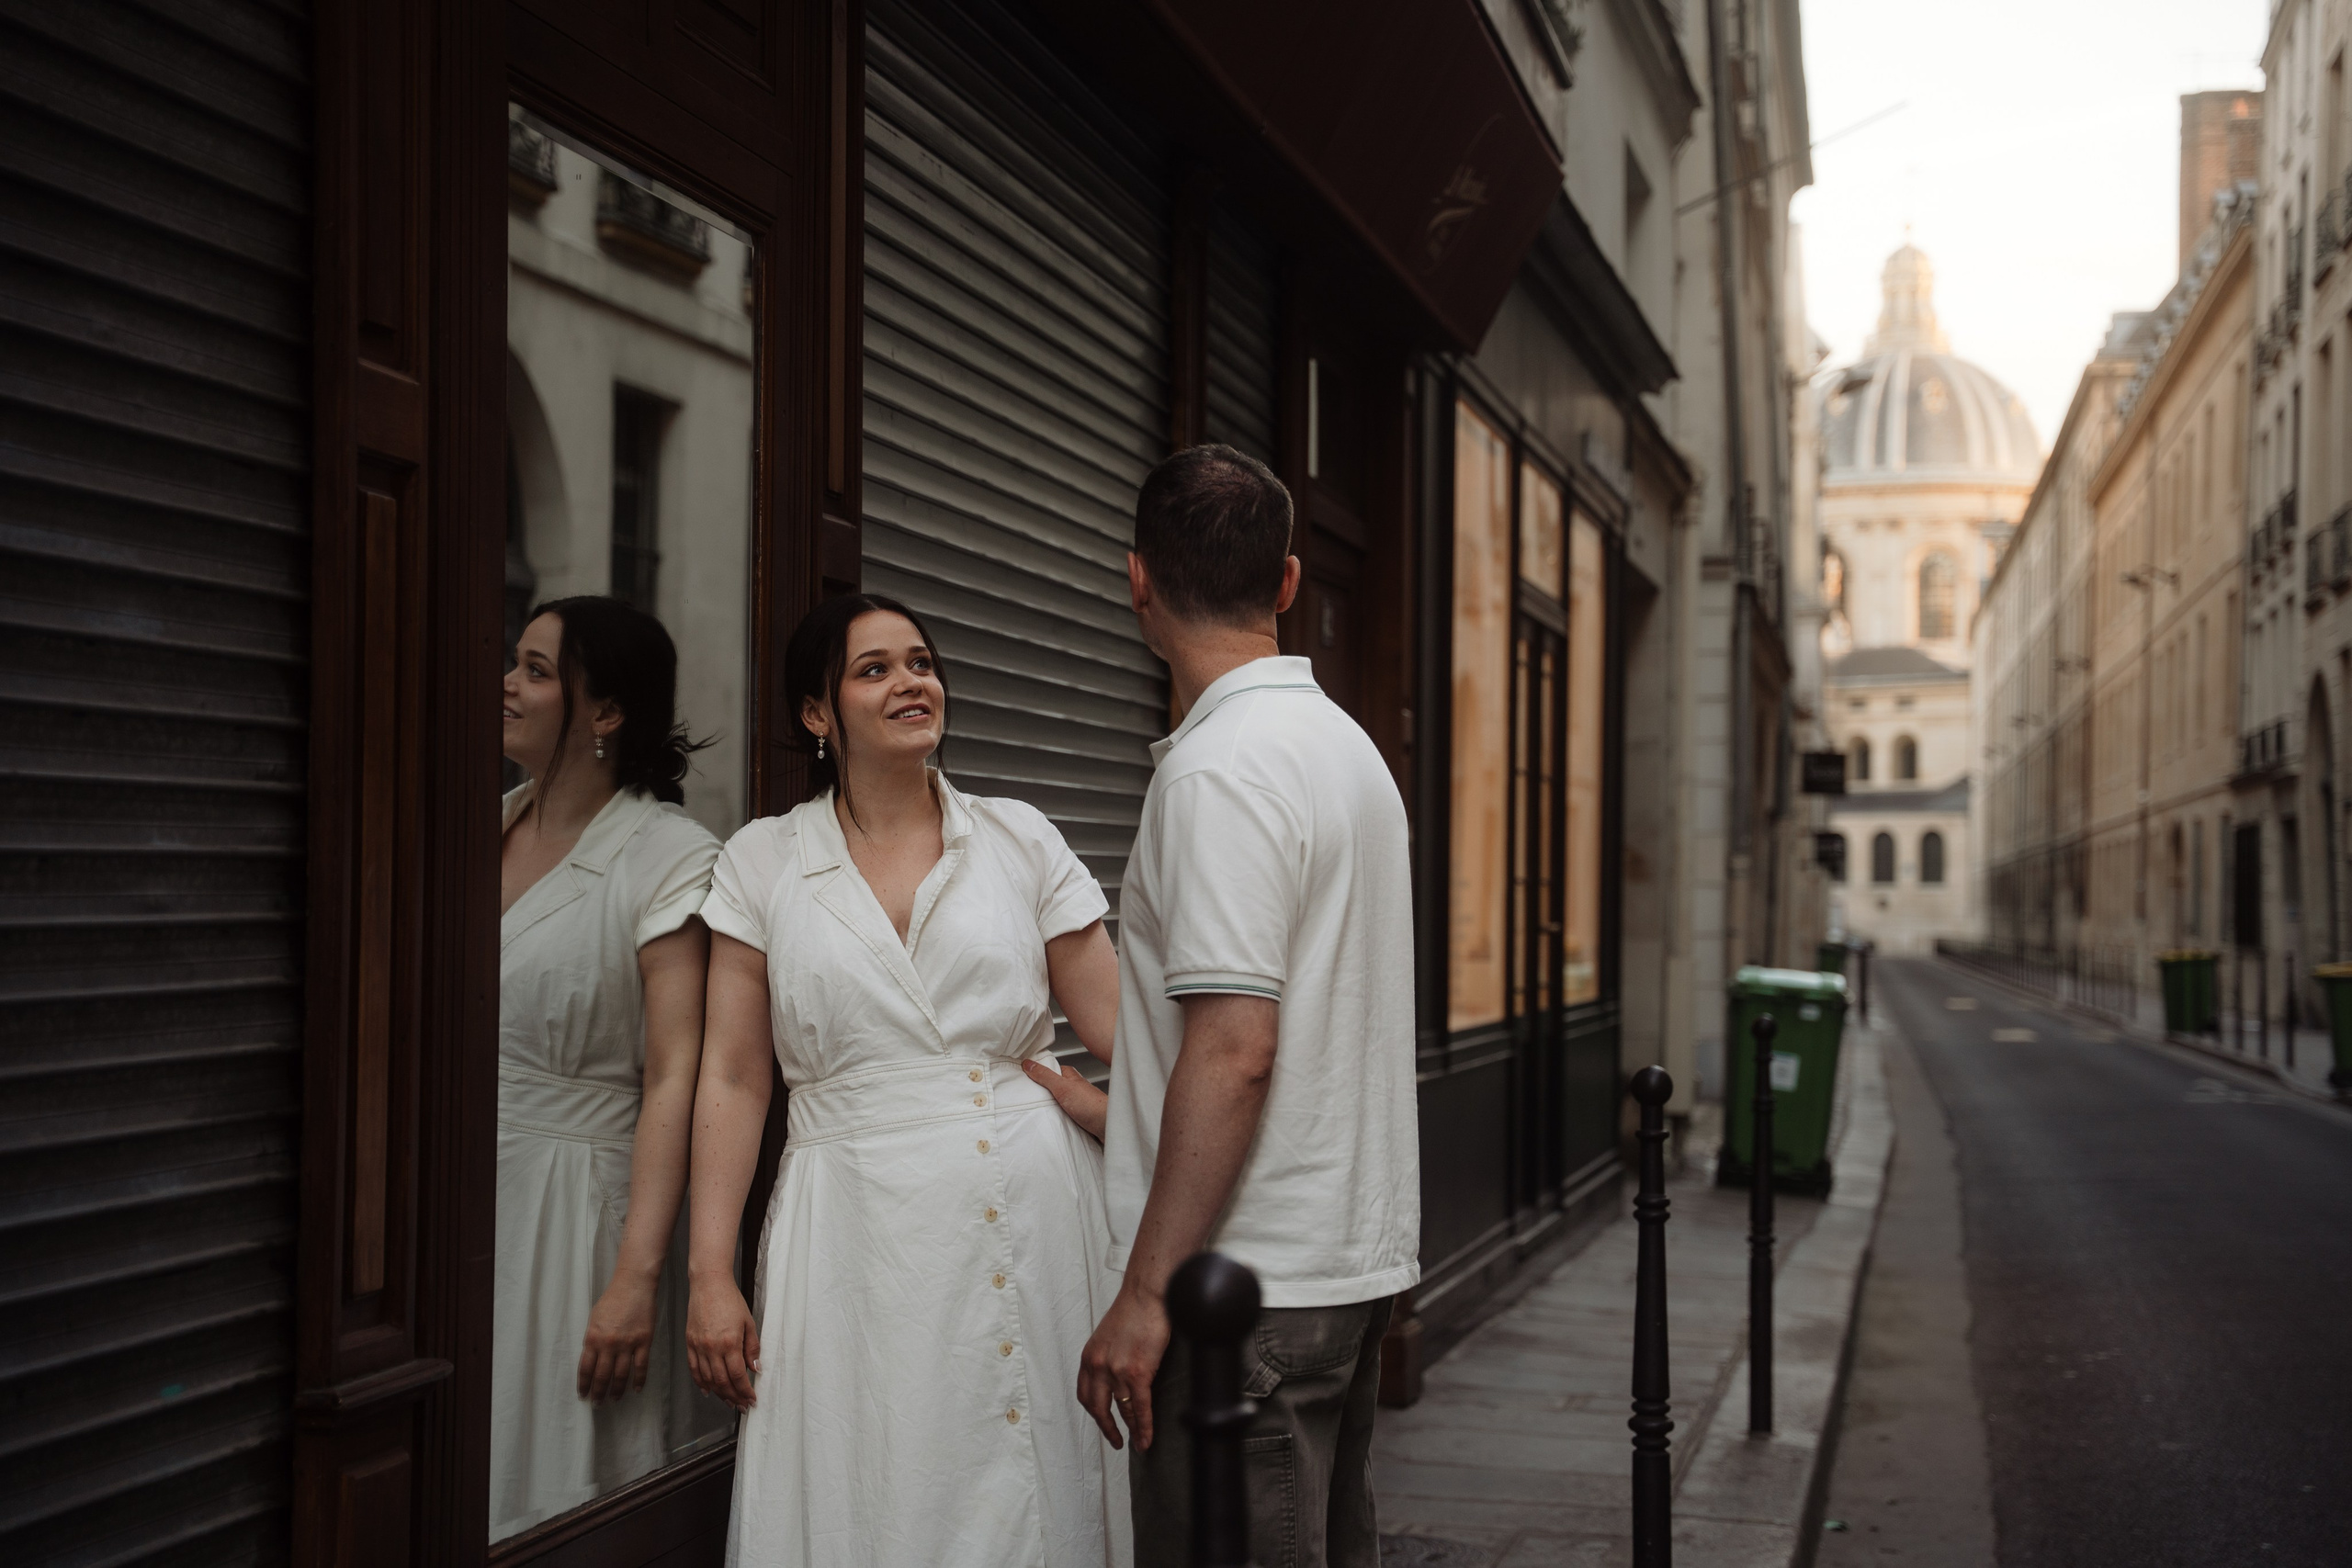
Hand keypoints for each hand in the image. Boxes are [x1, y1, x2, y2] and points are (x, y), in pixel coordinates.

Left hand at [578, 1271, 657, 1402]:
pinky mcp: (644, 1342)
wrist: (633, 1286)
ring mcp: (627, 1344)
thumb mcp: (594, 1319)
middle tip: (597, 1403)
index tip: (583, 1395)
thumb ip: (592, 1339)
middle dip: (598, 1392)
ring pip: (621, 1375)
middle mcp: (608, 1345)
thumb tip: (591, 1358)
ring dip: (616, 1390)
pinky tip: (637, 1389)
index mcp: (593, 1338)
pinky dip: (639, 1380)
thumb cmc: (612, 1300)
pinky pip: (641, 1366)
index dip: (584, 1384)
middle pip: (602, 1375)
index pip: (585, 1369)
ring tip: (614, 1400)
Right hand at [686, 1273, 761, 1410]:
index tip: (751, 1400)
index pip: (738, 1375)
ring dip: (718, 1393)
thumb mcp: (749, 1322)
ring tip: (729, 1401)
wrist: (708, 1285)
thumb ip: (752, 1347)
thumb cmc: (730, 1301)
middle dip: (733, 1396)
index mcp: (729, 1342)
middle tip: (742, 1406)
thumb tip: (755, 1369)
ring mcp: (698, 1346)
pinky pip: (694, 1369)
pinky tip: (708, 1391)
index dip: (745, 1391)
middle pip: (722, 1381)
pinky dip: (700, 1382)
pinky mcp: (689, 1343)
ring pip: (707, 1379)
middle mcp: (712, 1348)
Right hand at [1021, 1057, 1108, 1141]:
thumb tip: (1028, 1063)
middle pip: (1052, 1088)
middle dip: (1041, 1093)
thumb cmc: (1090, 1105)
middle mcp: (1074, 1089)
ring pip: (1057, 1103)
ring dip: (1049, 1108)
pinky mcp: (1079, 1118)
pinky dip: (1056, 1119)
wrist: (1108, 1126)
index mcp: (1070, 1077)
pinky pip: (1063, 1116)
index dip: (1037, 1073)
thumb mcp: (1062, 1087)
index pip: (1050, 1070)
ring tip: (1035, 1112)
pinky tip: (1050, 1123)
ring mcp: (1077, 1104)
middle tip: (1025, 1098)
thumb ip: (1045, 1076)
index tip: (1022, 1076)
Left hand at [1077, 1279, 1168, 1449]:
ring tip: (1138, 1443)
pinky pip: (1139, 1408)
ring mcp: (1116, 1371)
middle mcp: (1098, 1366)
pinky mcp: (1137, 1373)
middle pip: (1097, 1408)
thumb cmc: (1134, 1308)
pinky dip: (1143, 1427)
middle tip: (1116, 1441)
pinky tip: (1147, 1438)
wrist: (1146, 1294)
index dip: (1094, 1412)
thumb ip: (1109, 1357)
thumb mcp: (1109, 1336)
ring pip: (1122, 1411)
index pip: (1085, 1393)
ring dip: (1131, 1431)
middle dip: (1107, 1429)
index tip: (1102, 1421)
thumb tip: (1119, 1373)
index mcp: (1090, 1357)